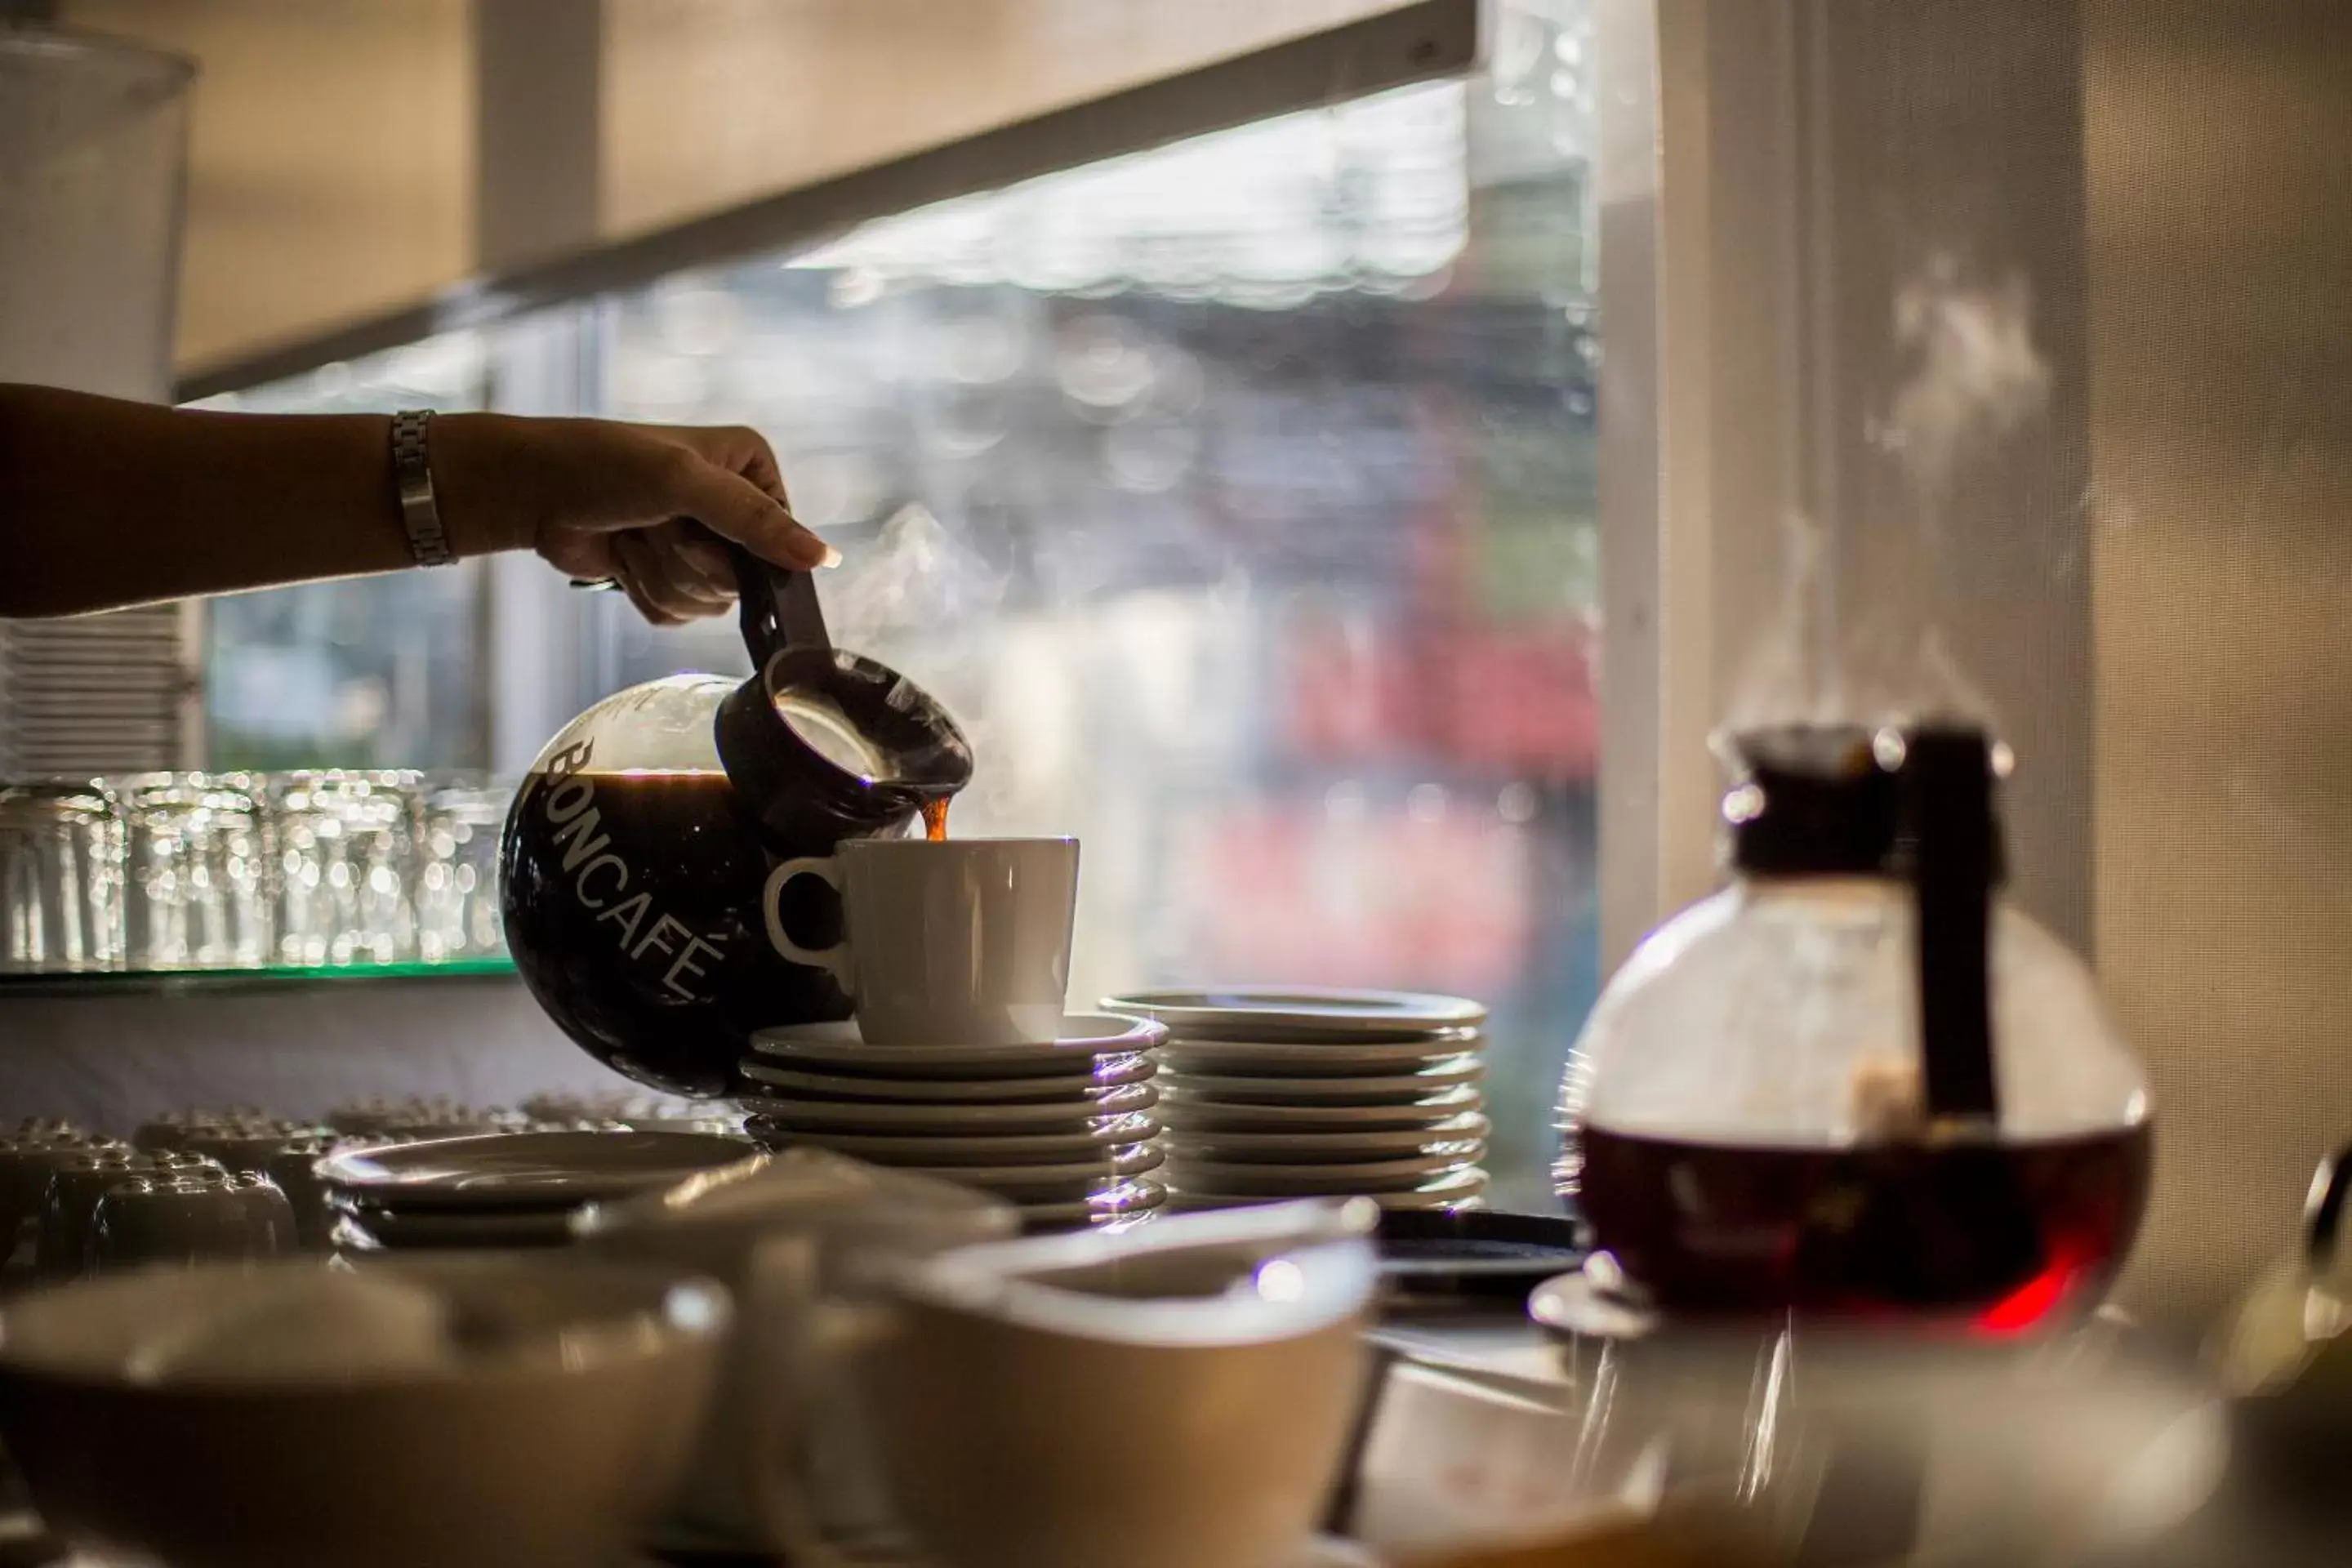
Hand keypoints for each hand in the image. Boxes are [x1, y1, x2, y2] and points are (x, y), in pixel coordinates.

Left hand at [434, 415, 834, 624]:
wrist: (532, 489)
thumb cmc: (604, 465)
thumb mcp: (688, 483)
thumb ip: (757, 522)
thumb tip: (823, 558)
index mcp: (751, 468)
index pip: (783, 538)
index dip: (742, 548)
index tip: (703, 528)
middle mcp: (733, 506)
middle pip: (743, 580)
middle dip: (690, 561)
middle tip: (655, 524)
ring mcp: (701, 545)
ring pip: (709, 603)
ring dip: (660, 574)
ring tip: (632, 534)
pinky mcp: (669, 575)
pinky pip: (679, 615)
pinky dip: (644, 590)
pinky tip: (621, 556)